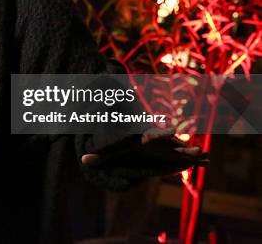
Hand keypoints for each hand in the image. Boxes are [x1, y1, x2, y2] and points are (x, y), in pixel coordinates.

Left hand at [81, 129, 208, 174]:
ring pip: (181, 149)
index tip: (173, 129)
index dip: (163, 132)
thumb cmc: (124, 140)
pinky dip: (195, 158)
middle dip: (183, 146)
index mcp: (145, 137)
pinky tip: (207, 161)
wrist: (134, 128)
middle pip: (172, 144)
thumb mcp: (112, 148)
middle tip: (197, 149)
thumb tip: (83, 161)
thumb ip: (100, 154)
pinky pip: (184, 155)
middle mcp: (159, 141)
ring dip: (193, 153)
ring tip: (207, 157)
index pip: (154, 135)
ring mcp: (167, 145)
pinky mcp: (171, 151)